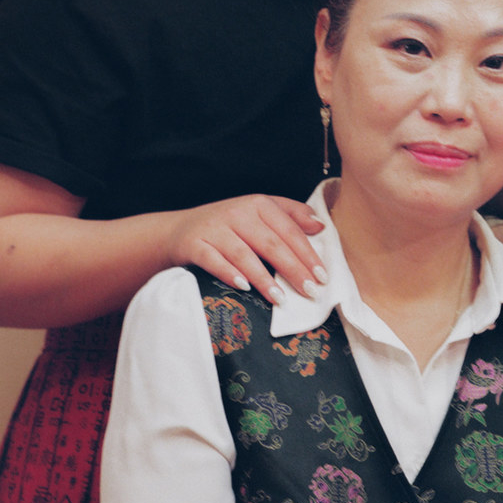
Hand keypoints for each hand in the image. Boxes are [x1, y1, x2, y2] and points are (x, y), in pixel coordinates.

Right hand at [163, 195, 327, 305]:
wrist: (179, 230)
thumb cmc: (228, 225)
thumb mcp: (258, 213)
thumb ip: (291, 215)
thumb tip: (320, 226)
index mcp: (258, 204)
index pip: (289, 230)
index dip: (307, 253)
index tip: (323, 276)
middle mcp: (237, 213)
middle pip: (271, 243)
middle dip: (293, 269)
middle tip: (310, 291)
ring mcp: (214, 229)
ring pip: (244, 255)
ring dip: (264, 278)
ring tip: (281, 298)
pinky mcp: (195, 244)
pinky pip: (214, 261)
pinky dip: (229, 274)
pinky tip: (244, 287)